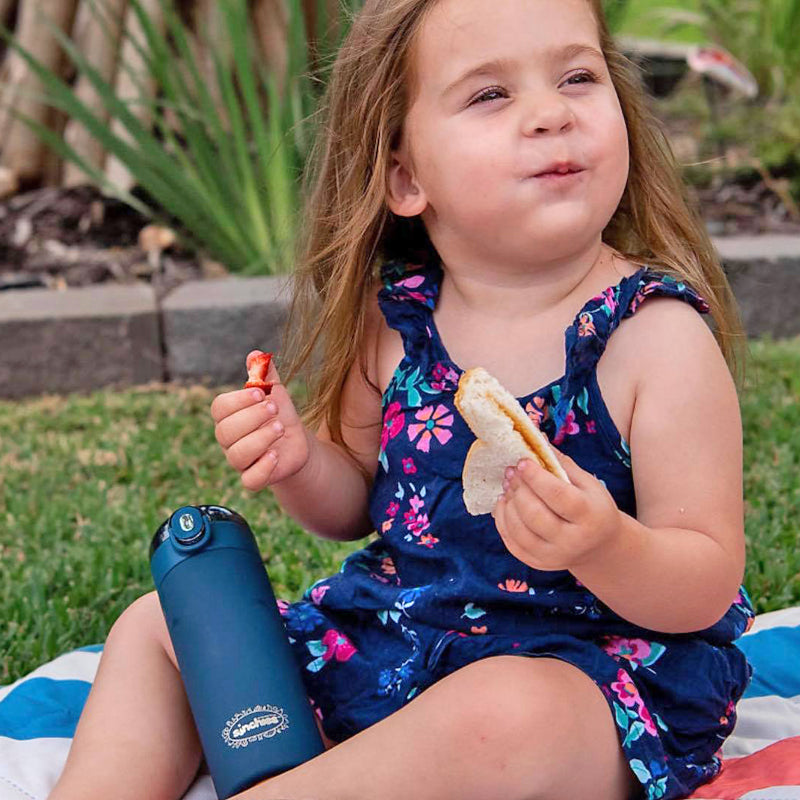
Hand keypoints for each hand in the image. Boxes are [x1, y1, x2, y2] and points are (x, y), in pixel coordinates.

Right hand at [211, 353, 311, 490]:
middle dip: (252, 417)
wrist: (297, 442)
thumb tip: (256, 354)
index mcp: (229, 416)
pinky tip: (275, 455)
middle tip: (274, 408)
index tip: (262, 393)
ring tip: (280, 427)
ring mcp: (240, 461)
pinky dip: (262, 468)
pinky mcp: (255, 478)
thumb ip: (265, 374)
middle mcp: (229, 440)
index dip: (238, 400)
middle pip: (225, 431)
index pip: (219, 408)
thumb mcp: (276, 392)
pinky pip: (249, 480)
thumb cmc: (279, 414)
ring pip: (236, 455)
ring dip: (260, 439)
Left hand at [493, 451, 621, 571]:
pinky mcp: (538, 564)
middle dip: (518, 489)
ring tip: (508, 485)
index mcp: (589, 516)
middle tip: (510, 471)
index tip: (522, 462)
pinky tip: (505, 503)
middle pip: (535, 514)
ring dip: (508, 503)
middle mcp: (572, 541)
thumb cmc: (592, 507)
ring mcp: (554, 556)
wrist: (599, 546)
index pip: (558, 496)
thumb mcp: (588, 484)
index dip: (535, 477)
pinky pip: (511, 542)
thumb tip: (536, 438)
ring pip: (519, 530)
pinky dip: (502, 520)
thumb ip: (562, 463)